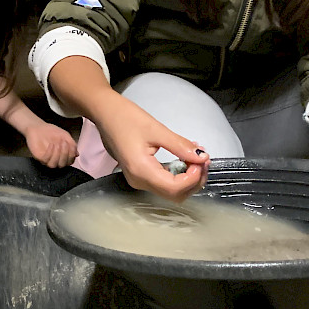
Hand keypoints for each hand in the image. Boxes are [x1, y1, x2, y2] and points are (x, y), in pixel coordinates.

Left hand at [24, 122, 77, 167]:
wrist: (39, 127)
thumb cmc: (51, 131)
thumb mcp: (65, 136)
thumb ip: (72, 144)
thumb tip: (76, 154)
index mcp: (62, 155)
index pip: (69, 161)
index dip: (71, 155)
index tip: (71, 146)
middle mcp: (55, 159)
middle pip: (62, 165)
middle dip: (65, 154)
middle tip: (64, 143)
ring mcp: (47, 159)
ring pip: (53, 165)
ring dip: (57, 155)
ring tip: (57, 144)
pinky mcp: (39, 157)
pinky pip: (45, 160)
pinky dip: (50, 152)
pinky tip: (51, 145)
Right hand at [91, 95, 208, 200]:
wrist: (104, 113)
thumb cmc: (125, 118)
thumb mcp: (156, 129)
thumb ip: (180, 146)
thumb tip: (202, 157)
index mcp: (141, 170)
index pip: (174, 188)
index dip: (193, 178)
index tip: (202, 160)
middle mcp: (139, 181)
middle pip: (174, 194)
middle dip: (194, 180)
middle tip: (204, 159)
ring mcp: (138, 180)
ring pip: (171, 191)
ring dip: (188, 178)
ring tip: (197, 157)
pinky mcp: (140, 175)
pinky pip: (164, 182)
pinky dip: (179, 175)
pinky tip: (185, 159)